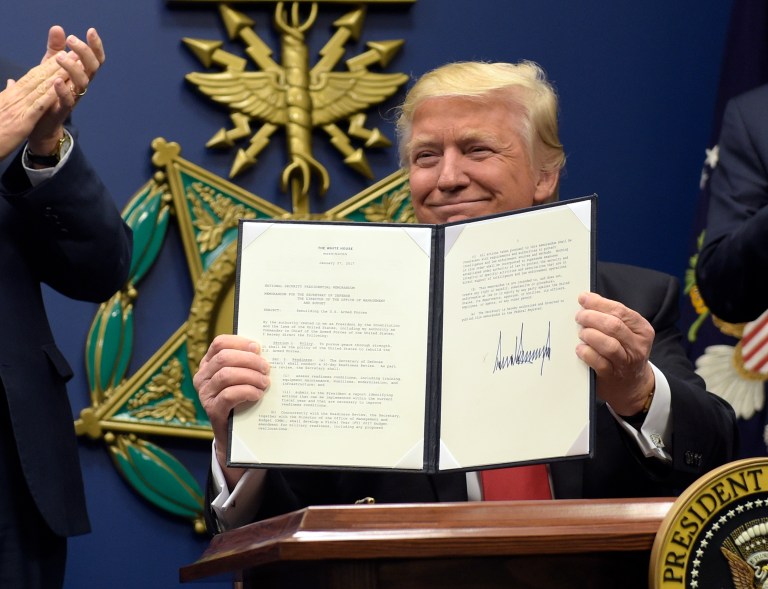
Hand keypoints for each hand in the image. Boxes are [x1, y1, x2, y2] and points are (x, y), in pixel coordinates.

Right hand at [0, 57, 65, 159]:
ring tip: (70, 64)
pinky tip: (59, 87)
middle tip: (72, 53)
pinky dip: (49, 95)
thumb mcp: (0, 106)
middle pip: (38, 77)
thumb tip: (11, 82)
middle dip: (55, 65)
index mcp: (11, 95)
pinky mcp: (23, 121)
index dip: (47, 66)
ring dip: (56, 75)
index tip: (60, 56)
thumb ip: (7, 93)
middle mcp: (15, 97)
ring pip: (40, 87)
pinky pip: (38, 106)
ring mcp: (19, 107)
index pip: (31, 77)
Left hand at [27, 26, 105, 155]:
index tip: (91, 31)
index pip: (95, 59)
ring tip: (60, 57)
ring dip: (74, 68)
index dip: (96, 46)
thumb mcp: (50, 66)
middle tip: (72, 40)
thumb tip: (58, 28)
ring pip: (83, 82)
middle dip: (85, 52)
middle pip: (93, 68)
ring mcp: (75, 97)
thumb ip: (55, 48)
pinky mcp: (64, 109)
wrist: (42, 120)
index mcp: (81, 73)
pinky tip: (56, 80)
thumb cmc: (49, 91)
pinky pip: (68, 100)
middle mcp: (81, 85)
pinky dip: (63, 90)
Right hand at [193, 334, 270, 478]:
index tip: (257, 347)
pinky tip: (257, 394)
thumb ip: (247, 363)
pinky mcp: (212, 410)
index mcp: (208, 364)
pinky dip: (247, 391)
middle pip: (224, 358)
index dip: (239, 342)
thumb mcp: (241, 377)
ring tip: (265, 383)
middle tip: (266, 368)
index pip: (219, 343)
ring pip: (226, 375)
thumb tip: (264, 350)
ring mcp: (205, 394)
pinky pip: (229, 395)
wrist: (234, 433)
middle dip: (249, 360)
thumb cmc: (241, 399)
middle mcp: (202, 377)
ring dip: (250, 376)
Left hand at [575, 292, 655, 415]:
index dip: (599, 303)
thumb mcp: (627, 333)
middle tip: (579, 317)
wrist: (631, 385)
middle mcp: (637, 346)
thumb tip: (586, 299)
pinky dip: (586, 353)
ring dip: (590, 335)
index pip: (620, 311)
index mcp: (642, 330)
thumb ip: (611, 317)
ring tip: (581, 333)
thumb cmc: (624, 352)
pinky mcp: (613, 375)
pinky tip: (580, 349)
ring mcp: (626, 362)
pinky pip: (599, 362)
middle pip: (613, 325)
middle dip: (591, 317)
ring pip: (608, 344)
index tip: (583, 298)